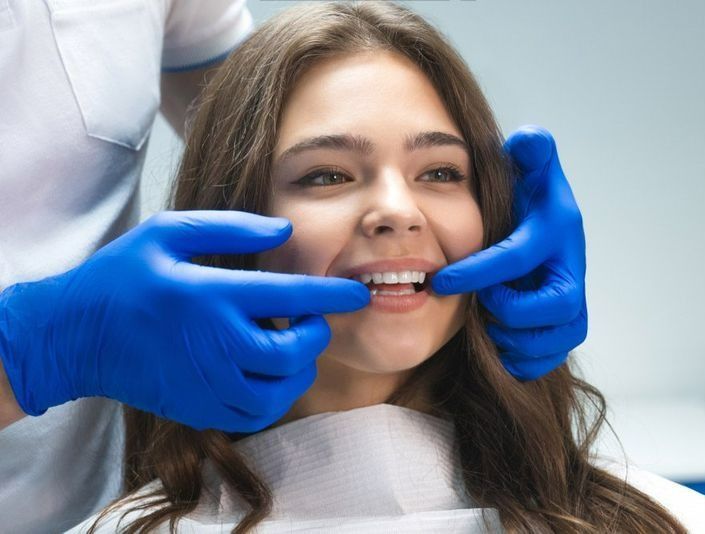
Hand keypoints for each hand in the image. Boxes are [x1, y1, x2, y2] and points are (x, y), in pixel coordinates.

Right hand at [0, 211, 368, 431]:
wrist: (74, 336)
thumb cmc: (121, 276)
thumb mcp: (166, 232)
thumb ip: (230, 228)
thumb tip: (283, 231)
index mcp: (210, 296)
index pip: (290, 297)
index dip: (331, 295)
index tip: (358, 292)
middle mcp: (214, 344)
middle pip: (291, 353)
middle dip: (317, 335)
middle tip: (314, 320)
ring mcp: (206, 382)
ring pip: (279, 391)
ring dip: (300, 368)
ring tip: (295, 347)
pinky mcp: (199, 407)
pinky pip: (256, 415)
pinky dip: (278, 396)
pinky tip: (271, 374)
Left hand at [431, 126, 586, 379]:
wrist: (545, 235)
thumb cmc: (528, 201)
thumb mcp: (532, 170)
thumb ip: (531, 151)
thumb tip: (528, 138)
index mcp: (558, 231)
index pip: (518, 257)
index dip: (478, 272)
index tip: (440, 281)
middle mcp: (572, 270)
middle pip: (556, 307)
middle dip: (511, 311)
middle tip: (480, 305)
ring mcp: (573, 303)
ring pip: (558, 339)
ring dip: (514, 339)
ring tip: (486, 326)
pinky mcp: (565, 329)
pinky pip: (549, 359)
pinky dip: (522, 360)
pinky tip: (497, 348)